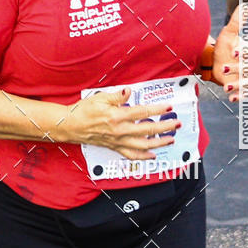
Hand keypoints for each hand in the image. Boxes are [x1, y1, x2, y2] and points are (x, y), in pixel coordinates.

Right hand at [64, 87, 181, 160]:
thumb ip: (117, 96)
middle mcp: (120, 130)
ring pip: (143, 145)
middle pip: (148, 130)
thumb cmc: (84, 110)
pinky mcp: (114, 147)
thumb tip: (129, 90)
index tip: (168, 107)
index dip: (157, 110)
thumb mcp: (100, 97)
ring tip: (171, 139)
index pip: (142, 112)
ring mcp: (118, 141)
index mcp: (117, 116)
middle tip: (176, 123)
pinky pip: (132, 154)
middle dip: (165, 127)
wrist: (71, 125)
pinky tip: (153, 154)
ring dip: (159, 142)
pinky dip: (144, 156)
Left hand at [212, 5, 247, 101]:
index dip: (242, 53)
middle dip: (237, 69)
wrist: (214, 61)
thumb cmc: (223, 46)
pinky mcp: (239, 87)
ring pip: (246, 82)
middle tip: (222, 68)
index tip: (234, 53)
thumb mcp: (227, 34)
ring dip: (237, 85)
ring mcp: (244, 76)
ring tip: (226, 87)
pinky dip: (238, 96)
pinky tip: (232, 99)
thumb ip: (236, 21)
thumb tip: (244, 6)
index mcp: (247, 51)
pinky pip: (243, 93)